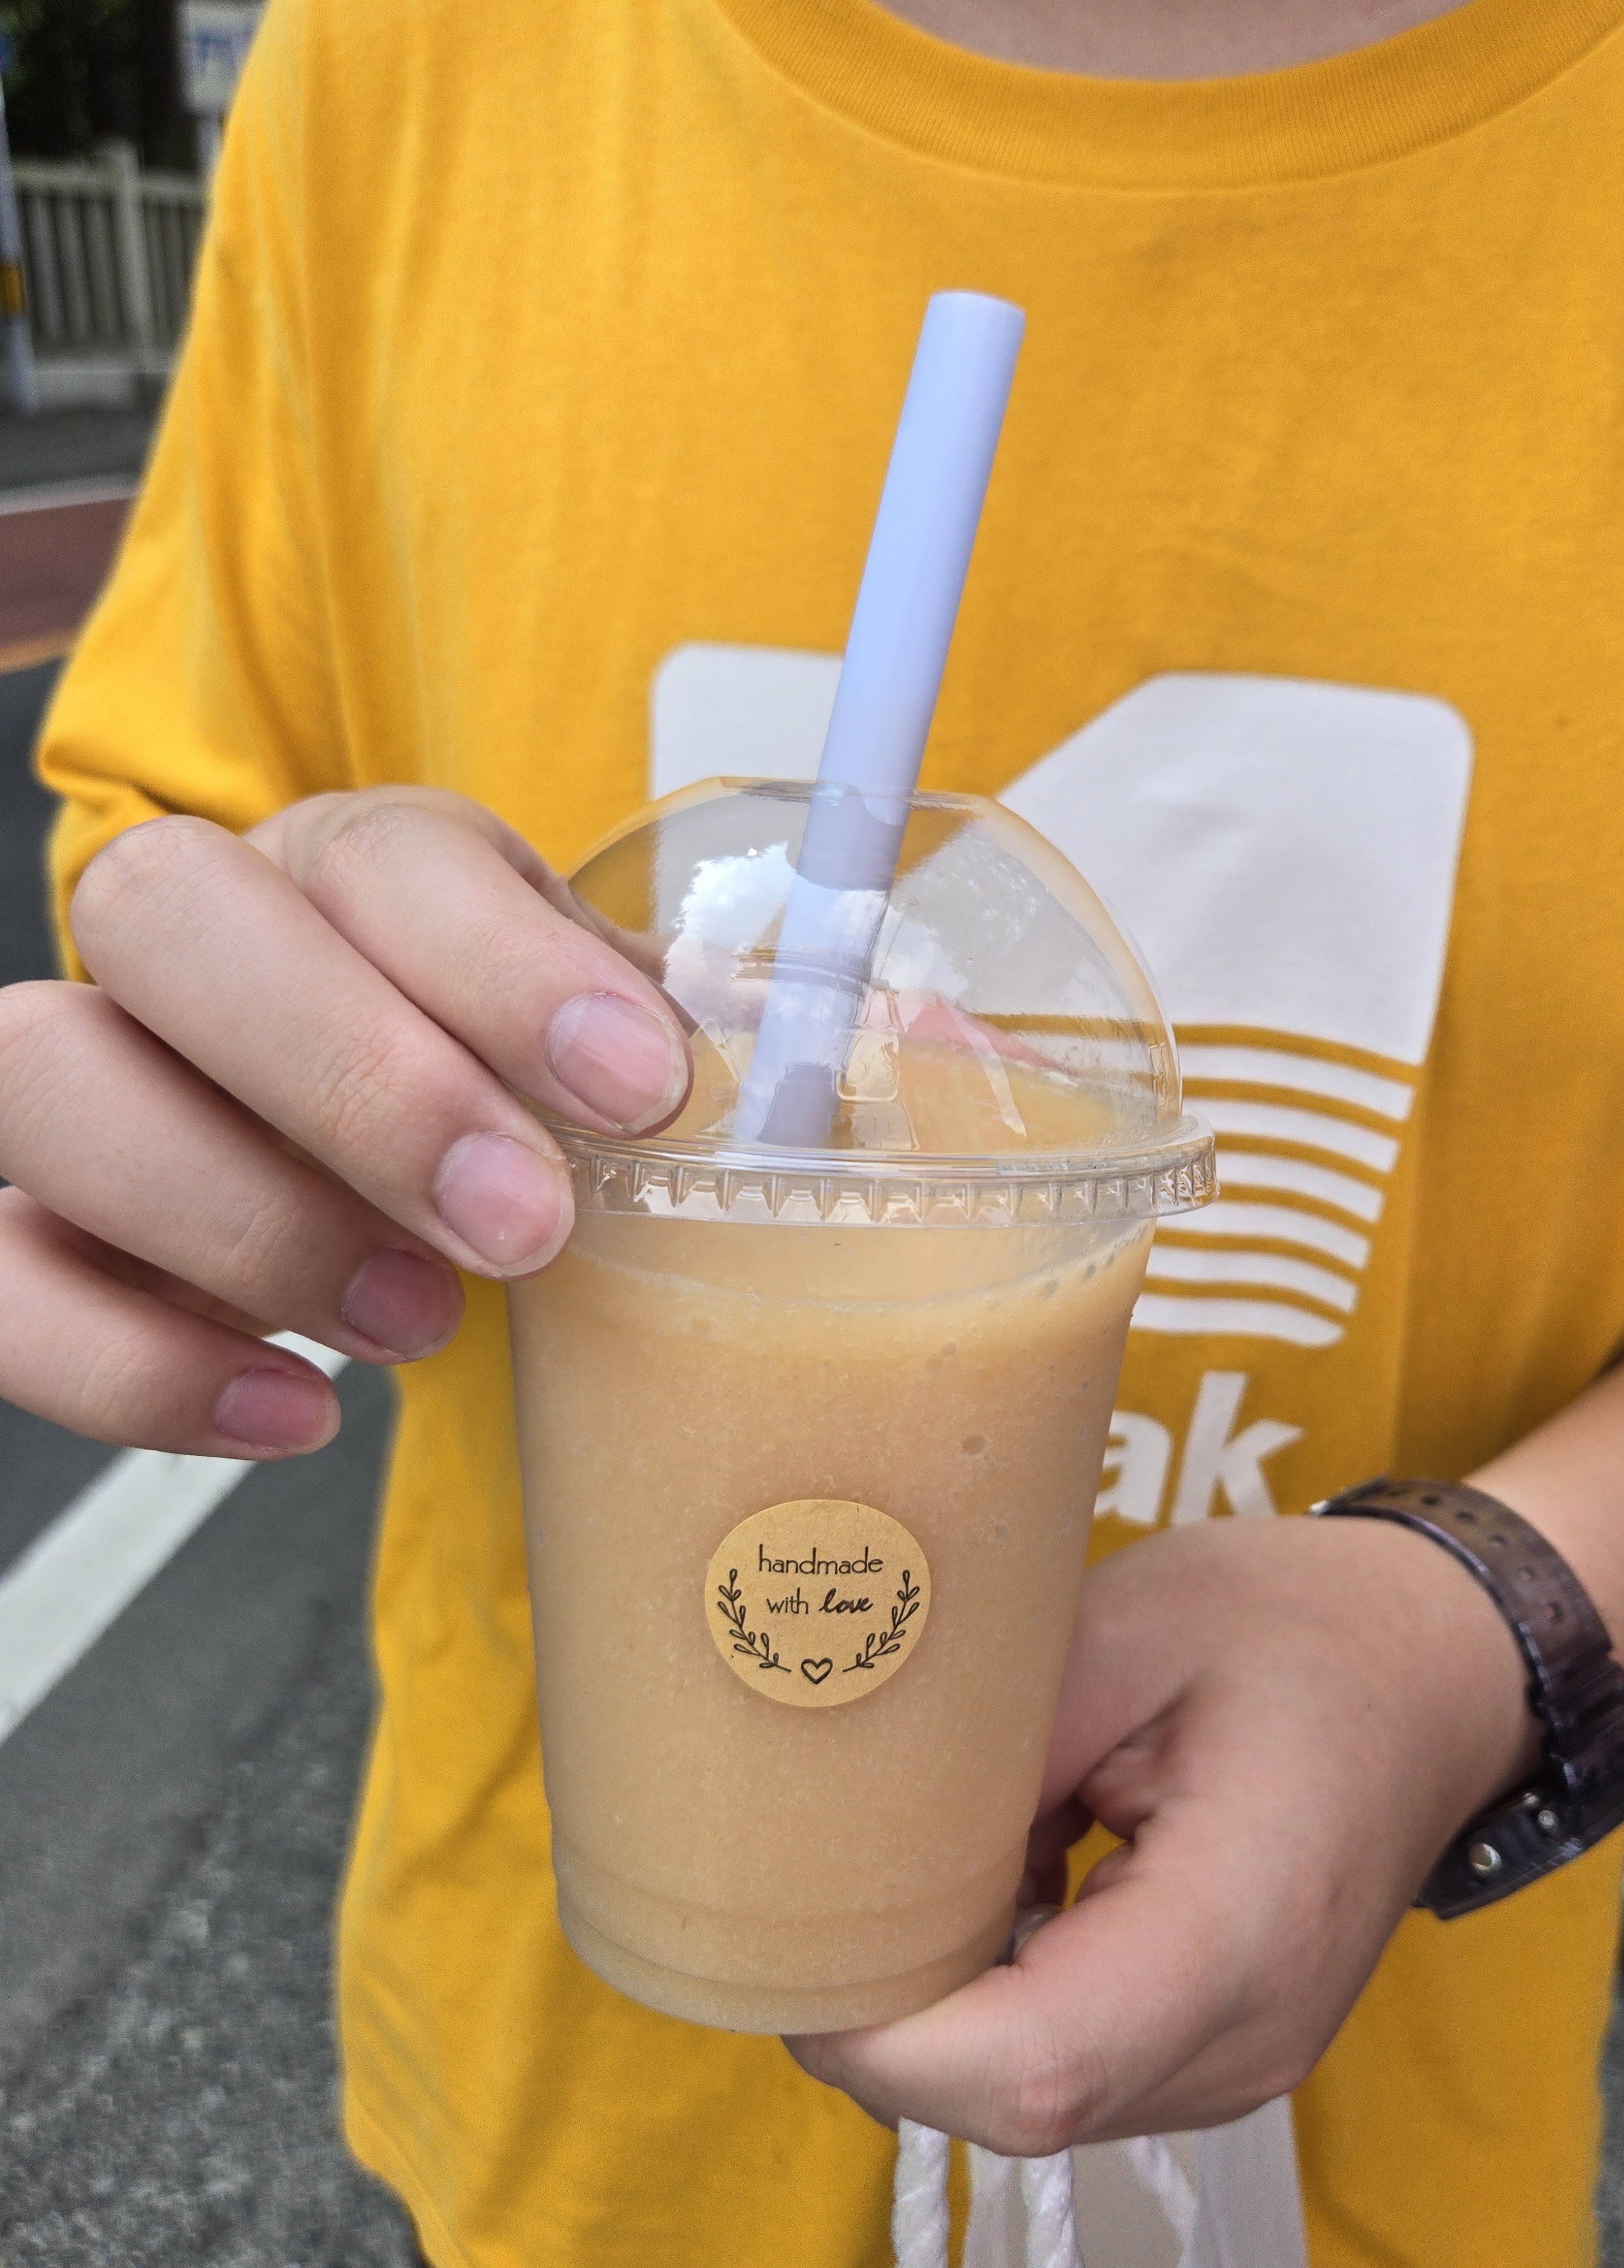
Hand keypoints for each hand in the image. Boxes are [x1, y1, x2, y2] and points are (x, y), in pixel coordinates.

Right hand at [0, 790, 687, 1456]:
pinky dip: (130, 1362)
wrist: (392, 1198)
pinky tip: (293, 1414)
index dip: (502, 964)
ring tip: (415, 1325)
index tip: (636, 1088)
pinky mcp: (17, 1231)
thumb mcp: (613, 1058)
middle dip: (350, 1073)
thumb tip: (893, 1052)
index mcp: (351, 868)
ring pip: (37, 1073)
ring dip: (235, 1210)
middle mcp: (190, 944)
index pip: (383, 853)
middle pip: (163, 912)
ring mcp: (75, 1078)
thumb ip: (714, 1046)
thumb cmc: (506, 1112)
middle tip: (516, 1223)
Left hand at [789, 1513, 1535, 2152]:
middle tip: (818, 1884)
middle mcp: (1245, 2039)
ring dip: (938, 2009)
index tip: (797, 1943)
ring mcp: (1239, 2065)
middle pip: (1011, 2102)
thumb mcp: (1123, 1631)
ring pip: (1030, 2100)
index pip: (1030, 2067)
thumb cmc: (1295, 1626)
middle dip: (884, 2020)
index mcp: (1239, 1931)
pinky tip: (990, 1886)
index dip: (886, 2035)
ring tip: (913, 1867)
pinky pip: (1071, 2069)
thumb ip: (989, 1748)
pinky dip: (995, 1999)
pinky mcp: (1217, 2052)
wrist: (1439, 1668)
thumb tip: (843, 1845)